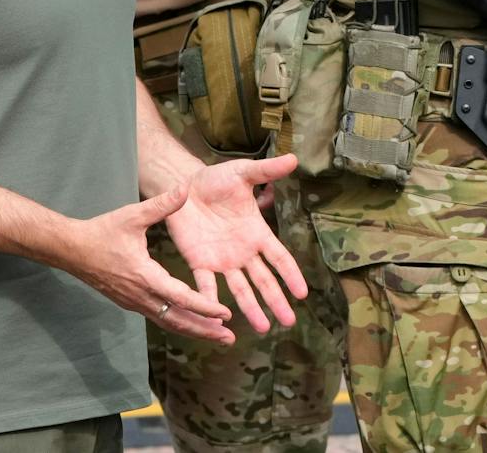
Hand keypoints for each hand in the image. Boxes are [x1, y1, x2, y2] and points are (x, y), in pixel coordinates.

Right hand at [58, 185, 234, 344]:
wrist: (72, 249)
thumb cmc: (102, 231)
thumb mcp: (133, 216)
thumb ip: (161, 205)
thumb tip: (185, 189)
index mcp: (145, 276)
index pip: (181, 298)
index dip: (205, 308)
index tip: (226, 314)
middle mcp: (141, 295)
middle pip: (178, 321)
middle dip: (205, 330)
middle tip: (230, 338)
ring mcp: (134, 302)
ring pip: (169, 322)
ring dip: (194, 330)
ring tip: (217, 336)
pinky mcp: (130, 302)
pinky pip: (158, 316)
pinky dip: (178, 322)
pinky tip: (191, 322)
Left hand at [164, 154, 308, 333]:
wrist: (183, 184)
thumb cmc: (216, 180)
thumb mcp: (243, 174)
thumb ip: (266, 171)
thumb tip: (294, 158)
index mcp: (257, 233)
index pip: (279, 258)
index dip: (291, 275)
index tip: (303, 293)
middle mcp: (243, 252)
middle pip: (264, 281)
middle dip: (276, 300)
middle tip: (289, 321)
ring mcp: (222, 259)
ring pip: (240, 289)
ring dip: (251, 308)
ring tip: (263, 328)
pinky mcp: (199, 261)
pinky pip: (206, 284)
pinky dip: (211, 299)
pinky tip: (217, 316)